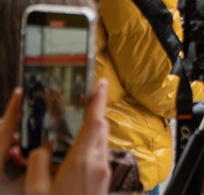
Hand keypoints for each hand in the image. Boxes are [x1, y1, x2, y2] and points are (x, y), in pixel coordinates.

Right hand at [2, 80, 112, 194]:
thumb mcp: (36, 189)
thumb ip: (38, 162)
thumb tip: (43, 146)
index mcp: (82, 160)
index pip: (94, 122)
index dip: (99, 100)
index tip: (102, 83)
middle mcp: (98, 162)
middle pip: (101, 128)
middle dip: (95, 111)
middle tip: (86, 97)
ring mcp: (103, 171)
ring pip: (101, 140)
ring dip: (93, 128)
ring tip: (78, 120)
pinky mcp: (103, 179)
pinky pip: (99, 153)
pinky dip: (91, 143)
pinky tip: (77, 148)